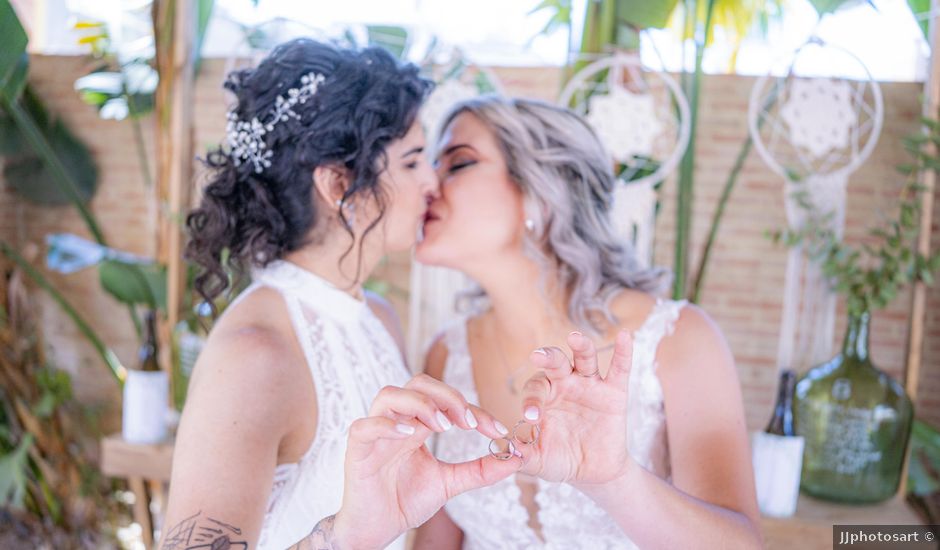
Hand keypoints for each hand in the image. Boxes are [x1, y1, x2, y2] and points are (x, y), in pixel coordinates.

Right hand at [333, 374, 521, 548]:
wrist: (376, 529)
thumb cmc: (405, 501)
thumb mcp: (449, 483)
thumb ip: (479, 470)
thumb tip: (515, 459)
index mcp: (416, 424)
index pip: (445, 401)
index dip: (474, 410)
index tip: (498, 430)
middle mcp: (396, 421)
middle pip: (417, 383)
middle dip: (447, 396)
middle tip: (468, 421)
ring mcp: (375, 433)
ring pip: (389, 394)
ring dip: (420, 404)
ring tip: (443, 426)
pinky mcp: (357, 449)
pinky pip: (365, 425)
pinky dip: (387, 425)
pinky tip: (410, 434)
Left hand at [514, 330, 636, 488]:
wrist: (593, 472)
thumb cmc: (561, 460)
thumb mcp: (539, 461)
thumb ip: (523, 456)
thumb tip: (505, 452)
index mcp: (544, 396)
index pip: (535, 389)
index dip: (532, 400)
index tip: (531, 418)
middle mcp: (566, 384)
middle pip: (555, 362)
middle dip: (547, 357)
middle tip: (537, 356)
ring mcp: (590, 385)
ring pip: (585, 359)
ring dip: (581, 346)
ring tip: (575, 338)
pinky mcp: (614, 392)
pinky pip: (620, 369)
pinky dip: (623, 352)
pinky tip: (625, 336)